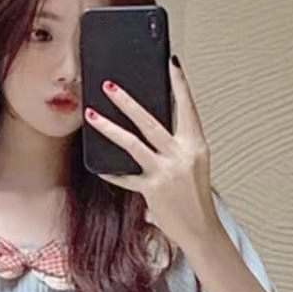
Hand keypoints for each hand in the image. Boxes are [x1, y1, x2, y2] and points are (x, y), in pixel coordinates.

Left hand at [85, 57, 220, 253]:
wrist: (200, 228)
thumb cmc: (195, 195)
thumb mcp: (193, 163)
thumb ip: (176, 144)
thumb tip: (151, 124)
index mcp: (196, 145)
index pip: (187, 108)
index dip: (179, 85)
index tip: (171, 63)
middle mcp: (181, 155)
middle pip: (150, 121)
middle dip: (127, 101)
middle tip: (109, 86)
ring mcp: (165, 172)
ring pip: (132, 143)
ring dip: (108, 128)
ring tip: (91, 115)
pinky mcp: (151, 189)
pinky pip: (125, 176)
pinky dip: (110, 170)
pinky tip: (96, 164)